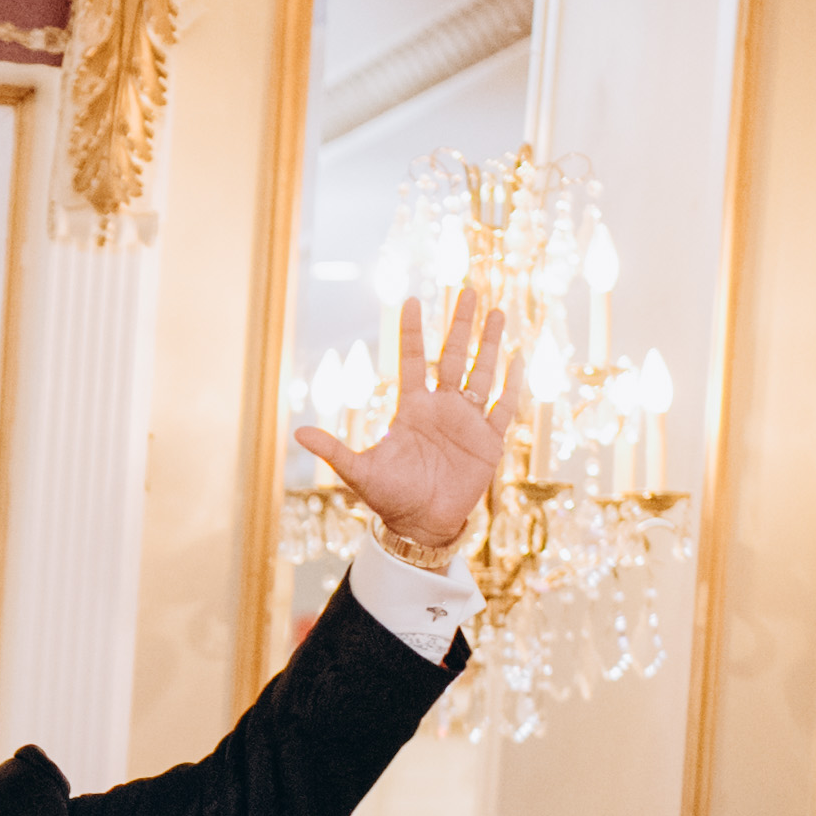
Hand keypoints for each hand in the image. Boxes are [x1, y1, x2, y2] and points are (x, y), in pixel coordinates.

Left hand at [293, 285, 521, 560]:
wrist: (421, 525)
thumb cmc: (389, 498)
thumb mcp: (359, 472)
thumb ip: (333, 450)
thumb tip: (297, 434)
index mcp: (412, 408)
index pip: (414, 360)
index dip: (412, 331)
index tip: (411, 299)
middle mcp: (441, 407)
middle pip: (453, 356)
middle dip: (460, 323)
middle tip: (466, 290)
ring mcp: (466, 421)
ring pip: (481, 373)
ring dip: (490, 343)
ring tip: (498, 311)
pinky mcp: (488, 441)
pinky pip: (503, 407)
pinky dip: (511, 385)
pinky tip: (519, 360)